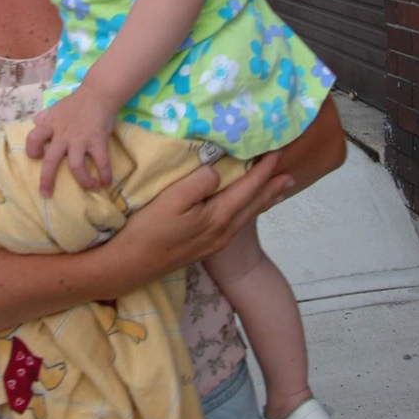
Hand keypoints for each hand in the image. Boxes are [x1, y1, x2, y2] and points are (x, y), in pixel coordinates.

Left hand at [26, 86, 116, 196]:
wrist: (98, 92)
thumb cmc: (76, 102)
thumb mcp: (56, 107)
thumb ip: (45, 117)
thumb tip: (35, 123)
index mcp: (51, 125)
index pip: (33, 137)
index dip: (32, 149)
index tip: (37, 157)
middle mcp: (63, 135)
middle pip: (50, 161)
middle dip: (47, 180)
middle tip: (46, 194)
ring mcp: (80, 139)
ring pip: (76, 167)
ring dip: (83, 181)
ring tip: (90, 187)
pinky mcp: (97, 141)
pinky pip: (101, 162)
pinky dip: (105, 175)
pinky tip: (106, 183)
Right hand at [102, 152, 292, 289]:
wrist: (129, 267)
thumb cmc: (147, 230)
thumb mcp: (171, 200)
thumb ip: (199, 182)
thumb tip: (216, 172)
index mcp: (218, 217)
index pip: (248, 187)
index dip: (263, 169)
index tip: (277, 151)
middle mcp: (223, 231)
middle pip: (253, 204)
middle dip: (271, 187)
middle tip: (289, 174)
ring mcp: (214, 241)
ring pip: (246, 215)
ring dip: (263, 200)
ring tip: (278, 190)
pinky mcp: (204, 246)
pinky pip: (237, 222)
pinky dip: (248, 210)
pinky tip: (244, 209)